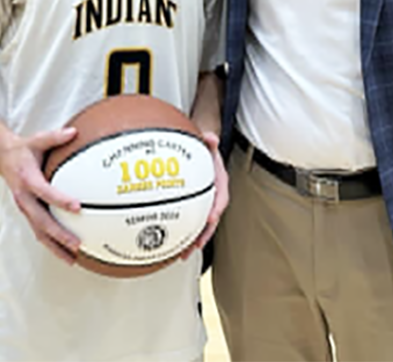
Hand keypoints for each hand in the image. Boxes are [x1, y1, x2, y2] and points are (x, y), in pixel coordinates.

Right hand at [0, 127, 81, 263]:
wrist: (2, 157)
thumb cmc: (24, 149)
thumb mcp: (38, 140)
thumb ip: (56, 137)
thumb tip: (74, 132)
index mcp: (27, 179)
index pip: (45, 192)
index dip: (60, 200)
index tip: (77, 207)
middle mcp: (24, 198)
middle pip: (41, 221)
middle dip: (59, 234)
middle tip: (77, 243)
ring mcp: (25, 208)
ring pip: (39, 232)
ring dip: (55, 246)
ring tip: (73, 259)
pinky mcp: (27, 213)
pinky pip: (39, 232)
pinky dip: (51, 244)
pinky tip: (66, 253)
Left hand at [182, 131, 228, 256]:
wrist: (202, 151)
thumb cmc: (204, 149)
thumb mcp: (208, 144)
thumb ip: (209, 141)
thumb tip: (210, 137)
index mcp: (220, 183)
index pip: (222, 199)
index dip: (216, 210)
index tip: (210, 219)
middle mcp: (213, 197)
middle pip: (211, 220)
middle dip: (203, 235)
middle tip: (194, 247)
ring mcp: (203, 204)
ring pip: (200, 226)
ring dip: (193, 241)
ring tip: (182, 255)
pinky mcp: (193, 208)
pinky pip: (189, 222)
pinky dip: (182, 233)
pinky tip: (170, 243)